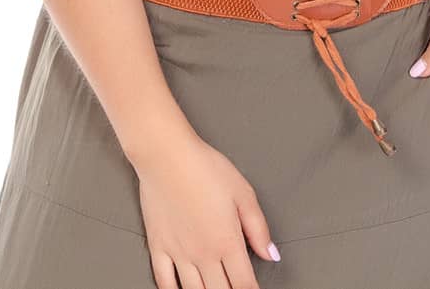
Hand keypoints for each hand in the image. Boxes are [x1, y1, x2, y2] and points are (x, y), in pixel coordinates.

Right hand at [133, 131, 279, 288]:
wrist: (166, 154)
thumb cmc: (203, 166)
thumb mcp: (242, 192)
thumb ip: (258, 228)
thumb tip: (271, 254)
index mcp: (228, 242)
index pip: (245, 286)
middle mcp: (204, 254)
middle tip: (232, 288)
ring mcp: (179, 253)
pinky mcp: (158, 246)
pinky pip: (165, 282)